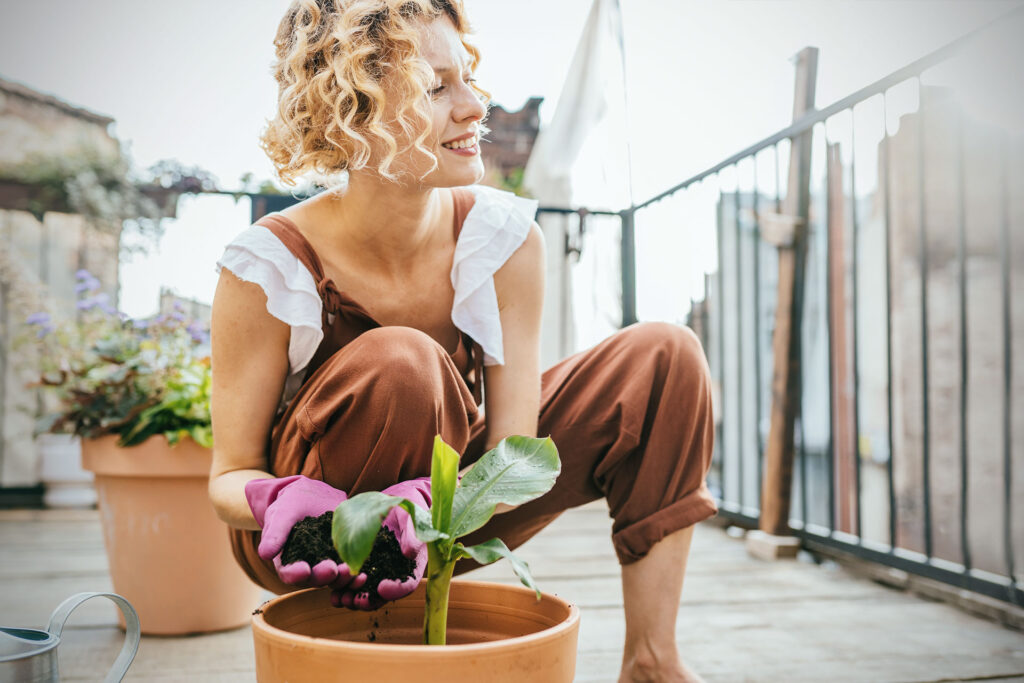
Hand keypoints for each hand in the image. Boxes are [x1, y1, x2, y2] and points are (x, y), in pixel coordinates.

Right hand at [244, 475, 364, 589]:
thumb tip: (265, 554)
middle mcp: (308, 568)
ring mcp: (327, 564)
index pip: (289, 573)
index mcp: (287, 562)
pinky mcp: (343, 558)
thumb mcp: (282, 513)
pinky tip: (364, 572)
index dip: (295, 574)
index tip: (303, 570)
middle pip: (314, 579)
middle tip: (332, 569)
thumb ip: (275, 533)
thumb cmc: (292, 504)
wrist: (313, 495)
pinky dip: (356, 572)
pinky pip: (350, 568)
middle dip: (323, 576)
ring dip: (343, 578)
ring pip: (334, 578)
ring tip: (351, 571)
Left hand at [331, 477, 432, 610]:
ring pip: (366, 593)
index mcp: (411, 565)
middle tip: (358, 601)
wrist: (392, 501)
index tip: (383, 588)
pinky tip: (332, 593)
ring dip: (354, 599)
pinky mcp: (360, 565)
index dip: (397, 589)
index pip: (408, 584)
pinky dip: (343, 590)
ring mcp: (376, 571)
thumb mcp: (412, 517)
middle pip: (384, 596)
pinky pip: (352, 583)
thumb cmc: (407, 508)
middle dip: (370, 601)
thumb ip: (413, 535)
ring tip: (343, 599)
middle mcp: (394, 573)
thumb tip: (409, 554)